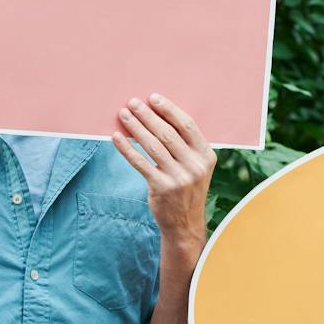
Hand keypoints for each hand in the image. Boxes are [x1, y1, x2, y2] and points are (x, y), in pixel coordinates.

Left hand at [112, 94, 214, 254]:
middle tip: (133, 103)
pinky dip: (127, 148)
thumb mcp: (196, 167)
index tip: (153, 98)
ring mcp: (179, 178)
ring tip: (123, 115)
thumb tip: (158, 116)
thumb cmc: (186, 189)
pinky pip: (140, 163)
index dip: (169, 110)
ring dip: (136, 128)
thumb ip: (185, 146)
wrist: (185, 224)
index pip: (187, 125)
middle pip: (167, 133)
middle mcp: (195, 166)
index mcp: (206, 155)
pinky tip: (116, 138)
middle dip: (148, 115)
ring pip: (153, 146)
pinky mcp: (162, 188)